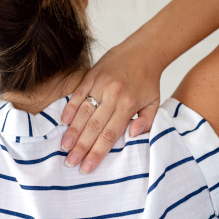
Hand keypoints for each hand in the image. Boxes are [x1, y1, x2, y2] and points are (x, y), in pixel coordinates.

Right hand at [59, 35, 165, 172]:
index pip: (110, 134)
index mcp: (128, 105)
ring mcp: (100, 85)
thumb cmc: (147, 82)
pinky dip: (70, 108)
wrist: (143, 51)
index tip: (87, 167)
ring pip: (83, 112)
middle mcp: (113, 95)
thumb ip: (146, 121)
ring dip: (72, 131)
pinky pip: (78, 94)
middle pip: (94, 127)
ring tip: (64, 147)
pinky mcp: (91, 76)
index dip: (98, 152)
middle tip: (70, 163)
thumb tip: (133, 136)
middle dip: (81, 147)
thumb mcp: (155, 103)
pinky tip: (64, 122)